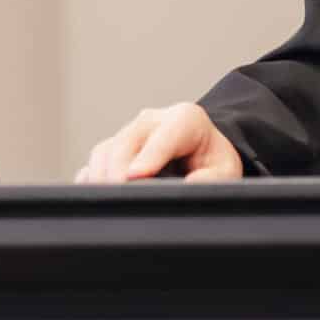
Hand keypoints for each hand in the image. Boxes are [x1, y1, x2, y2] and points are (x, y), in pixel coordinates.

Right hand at [73, 102, 245, 182]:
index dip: (148, 157)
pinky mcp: (114, 146)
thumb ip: (212, 178)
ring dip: (102, 175)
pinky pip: (96, 160)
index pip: (163, 137)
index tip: (135, 176)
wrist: (203, 151)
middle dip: (118, 170)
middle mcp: (152, 120)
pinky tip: (98, 195)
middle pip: (126, 142)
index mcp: (185, 119)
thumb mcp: (225, 170)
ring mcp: (130, 132)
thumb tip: (191, 183)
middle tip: (118, 198)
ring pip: (106, 150)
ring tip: (108, 201)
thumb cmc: (213, 161)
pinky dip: (93, 177)